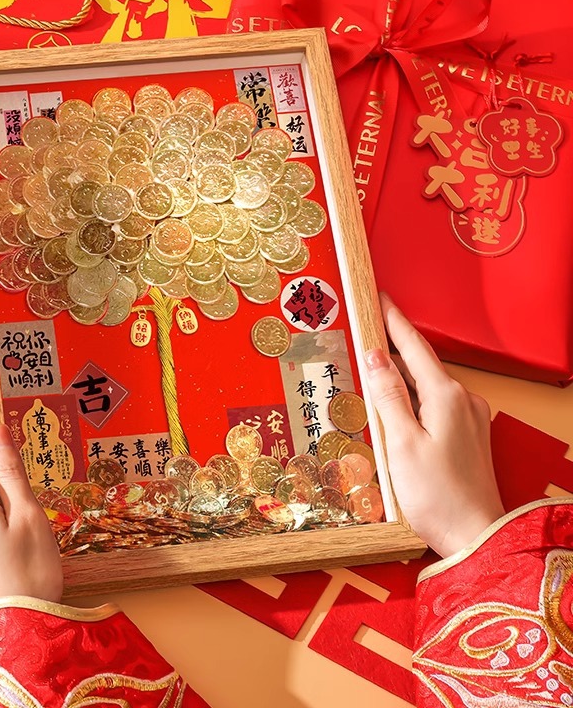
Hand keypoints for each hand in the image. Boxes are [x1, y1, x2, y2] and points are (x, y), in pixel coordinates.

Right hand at [364, 294, 504, 557]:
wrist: (475, 539)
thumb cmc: (435, 494)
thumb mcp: (402, 442)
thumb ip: (388, 395)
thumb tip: (374, 355)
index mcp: (447, 395)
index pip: (413, 346)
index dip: (393, 320)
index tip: (378, 297)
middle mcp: (463, 399)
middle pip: (420, 363)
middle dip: (390, 347)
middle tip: (361, 332)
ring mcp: (469, 417)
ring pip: (426, 385)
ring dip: (398, 376)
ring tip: (367, 369)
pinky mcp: (468, 435)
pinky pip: (434, 404)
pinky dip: (411, 398)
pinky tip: (391, 406)